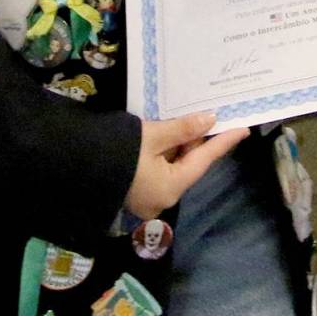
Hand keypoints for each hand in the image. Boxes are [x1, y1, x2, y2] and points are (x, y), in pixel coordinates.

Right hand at [124, 113, 246, 217]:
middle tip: (217, 117)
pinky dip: (168, 151)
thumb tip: (209, 119)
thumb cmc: (118, 152)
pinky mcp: (134, 189)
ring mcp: (146, 196)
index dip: (224, 142)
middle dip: (201, 141)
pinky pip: (160, 168)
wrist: (72, 164)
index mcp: (170, 189)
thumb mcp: (154, 136)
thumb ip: (183, 129)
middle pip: (189, 165)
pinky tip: (173, 132)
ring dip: (184, 144)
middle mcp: (161, 197)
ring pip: (174, 166)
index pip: (204, 161)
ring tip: (196, 120)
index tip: (243, 129)